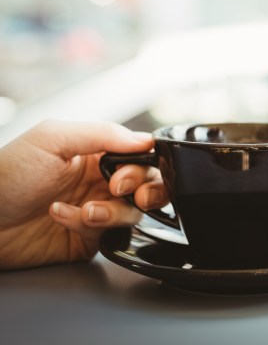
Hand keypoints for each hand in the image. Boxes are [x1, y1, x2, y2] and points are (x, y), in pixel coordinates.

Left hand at [0, 120, 160, 269]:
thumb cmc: (5, 175)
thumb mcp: (52, 138)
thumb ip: (103, 133)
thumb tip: (146, 140)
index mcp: (96, 152)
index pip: (141, 154)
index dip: (144, 164)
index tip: (127, 171)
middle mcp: (100, 180)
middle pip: (149, 184)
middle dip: (145, 189)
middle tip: (121, 191)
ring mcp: (97, 209)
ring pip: (134, 212)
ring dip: (113, 211)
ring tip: (86, 210)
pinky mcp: (88, 238)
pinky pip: (109, 233)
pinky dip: (89, 225)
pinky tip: (62, 216)